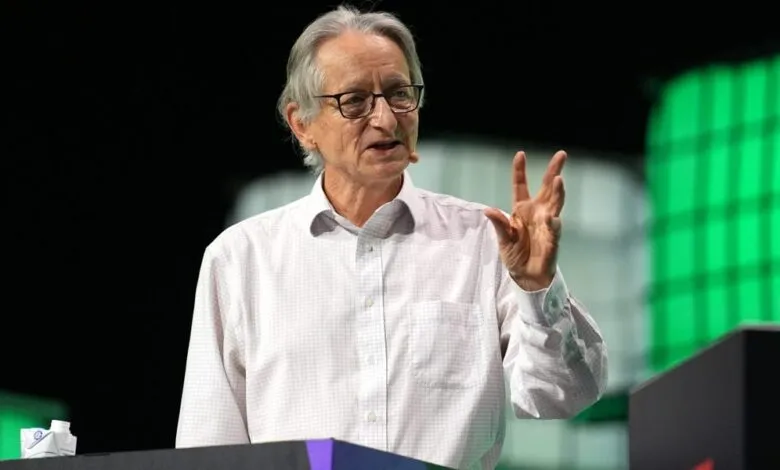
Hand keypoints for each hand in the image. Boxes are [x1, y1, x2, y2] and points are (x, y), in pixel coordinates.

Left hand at [484, 150, 565, 290]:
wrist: (526, 277)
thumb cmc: (515, 255)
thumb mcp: (503, 239)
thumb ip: (499, 225)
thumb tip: (488, 210)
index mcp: (522, 210)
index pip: (521, 186)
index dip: (520, 171)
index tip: (520, 155)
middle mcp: (537, 212)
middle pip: (547, 188)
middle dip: (554, 171)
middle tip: (561, 155)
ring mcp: (547, 224)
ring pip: (555, 203)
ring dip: (557, 192)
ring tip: (559, 179)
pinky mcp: (553, 239)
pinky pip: (554, 229)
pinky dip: (553, 223)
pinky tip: (553, 217)